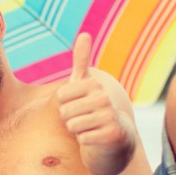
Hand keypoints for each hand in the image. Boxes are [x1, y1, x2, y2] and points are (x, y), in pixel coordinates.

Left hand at [56, 33, 125, 149]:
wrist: (114, 137)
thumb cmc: (93, 109)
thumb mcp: (85, 85)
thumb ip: (82, 62)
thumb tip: (84, 34)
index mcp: (95, 85)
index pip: (61, 96)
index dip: (64, 105)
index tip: (77, 106)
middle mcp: (104, 98)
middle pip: (65, 112)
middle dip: (69, 119)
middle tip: (83, 120)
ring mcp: (110, 116)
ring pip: (73, 125)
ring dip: (76, 130)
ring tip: (88, 128)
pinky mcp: (112, 135)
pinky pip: (83, 139)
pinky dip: (85, 141)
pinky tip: (95, 138)